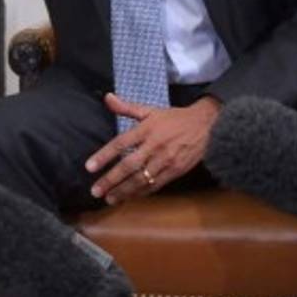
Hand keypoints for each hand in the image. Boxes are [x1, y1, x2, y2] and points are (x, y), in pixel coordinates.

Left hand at [85, 93, 220, 205]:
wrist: (207, 126)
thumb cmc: (174, 118)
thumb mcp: (151, 110)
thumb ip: (127, 107)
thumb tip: (107, 97)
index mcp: (146, 129)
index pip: (120, 143)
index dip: (104, 155)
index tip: (89, 167)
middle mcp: (154, 146)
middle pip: (128, 165)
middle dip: (110, 179)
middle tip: (95, 191)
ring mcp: (165, 160)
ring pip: (141, 179)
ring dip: (124, 191)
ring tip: (109, 199)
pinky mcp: (176, 171)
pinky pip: (156, 185)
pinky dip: (142, 192)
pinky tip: (130, 197)